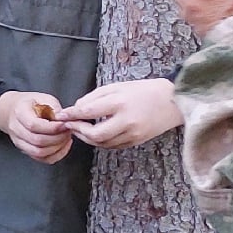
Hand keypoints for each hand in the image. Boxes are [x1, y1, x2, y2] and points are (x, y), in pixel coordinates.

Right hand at [0, 90, 73, 164]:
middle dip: (58, 138)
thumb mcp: (44, 98)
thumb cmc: (32, 103)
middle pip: (37, 141)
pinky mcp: (26, 150)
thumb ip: (54, 108)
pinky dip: (56, 155)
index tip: (65, 124)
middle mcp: (16, 129)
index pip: (33, 125)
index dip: (52, 128)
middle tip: (68, 131)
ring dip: (57, 147)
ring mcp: (19, 141)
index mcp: (19, 112)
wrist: (16, 110)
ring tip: (66, 138)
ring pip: (39, 152)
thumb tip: (65, 120)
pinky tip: (63, 145)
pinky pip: (42, 159)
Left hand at [60, 76, 183, 149]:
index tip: (60, 115)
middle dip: (78, 131)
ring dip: (87, 138)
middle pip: (94, 134)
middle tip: (69, 125)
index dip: (71, 115)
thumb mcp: (116, 87)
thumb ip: (94, 97)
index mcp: (119, 103)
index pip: (88, 112)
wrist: (173, 101)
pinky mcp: (137, 141)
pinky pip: (113, 146)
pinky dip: (100, 142)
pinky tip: (95, 134)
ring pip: (103, 143)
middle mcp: (126, 121)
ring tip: (79, 129)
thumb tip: (76, 108)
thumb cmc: (142, 90)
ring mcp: (133, 134)